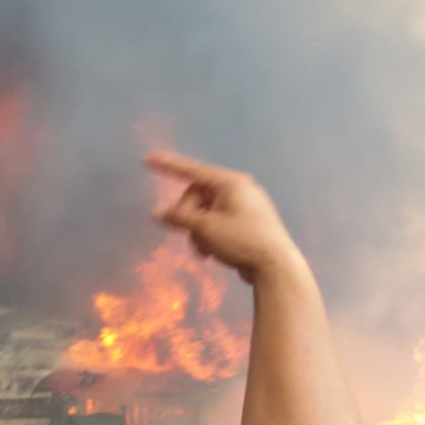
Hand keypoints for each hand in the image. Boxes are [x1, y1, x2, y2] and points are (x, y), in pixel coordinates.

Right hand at [146, 150, 300, 283]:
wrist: (276, 266)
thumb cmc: (242, 240)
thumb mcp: (206, 228)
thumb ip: (179, 217)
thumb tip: (155, 210)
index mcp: (230, 182)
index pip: (192, 170)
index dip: (168, 165)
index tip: (148, 159)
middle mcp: (238, 189)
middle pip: (197, 195)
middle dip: (188, 216)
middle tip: (188, 234)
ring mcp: (243, 206)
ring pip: (205, 211)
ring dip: (197, 230)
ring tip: (203, 250)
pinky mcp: (246, 222)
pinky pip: (217, 221)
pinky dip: (209, 234)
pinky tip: (212, 253)